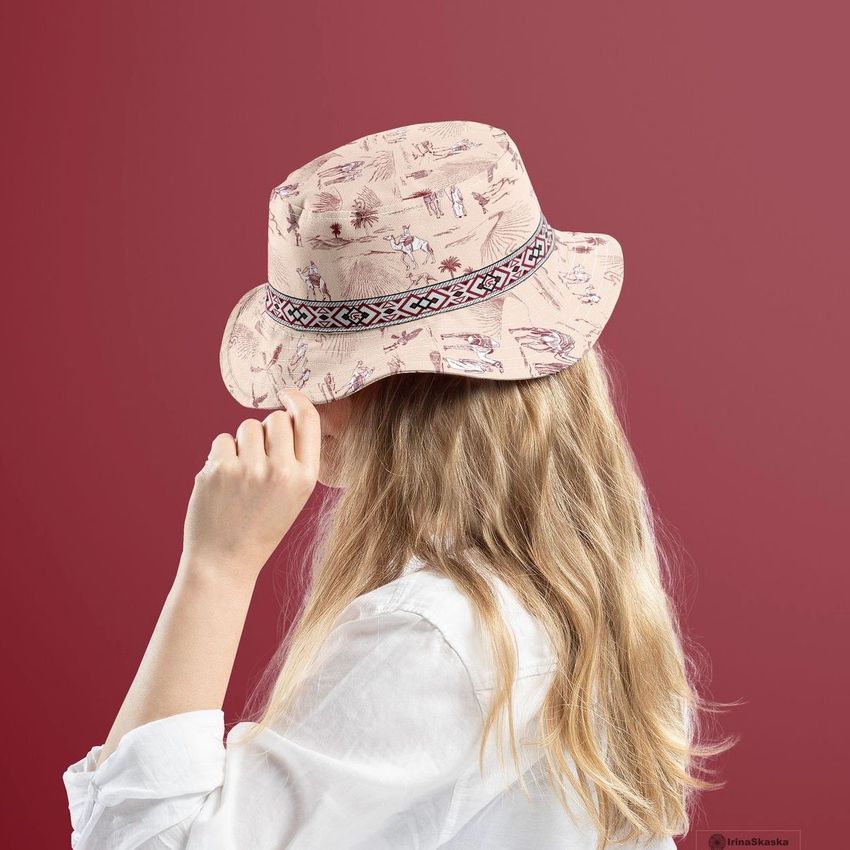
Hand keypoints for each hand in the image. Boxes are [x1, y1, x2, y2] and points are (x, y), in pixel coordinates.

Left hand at [180, 388, 320, 585]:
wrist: (226, 560)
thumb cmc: (262, 524)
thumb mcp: (295, 496)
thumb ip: (296, 457)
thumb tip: (288, 412)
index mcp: (305, 477)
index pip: (308, 420)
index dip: (298, 400)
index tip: (288, 394)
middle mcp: (280, 471)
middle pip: (276, 418)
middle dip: (267, 429)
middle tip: (260, 456)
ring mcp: (248, 470)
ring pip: (247, 427)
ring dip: (243, 443)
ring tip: (242, 474)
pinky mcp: (218, 470)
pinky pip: (222, 440)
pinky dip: (221, 456)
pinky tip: (224, 481)